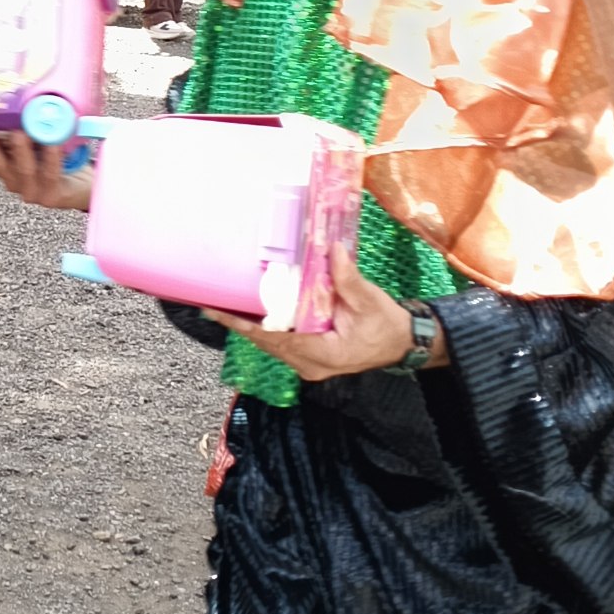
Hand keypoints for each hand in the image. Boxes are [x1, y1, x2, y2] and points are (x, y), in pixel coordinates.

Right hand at [0, 130, 95, 210]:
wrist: (85, 186)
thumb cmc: (55, 159)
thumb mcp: (30, 144)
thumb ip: (13, 129)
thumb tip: (1, 100)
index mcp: (3, 167)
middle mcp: (13, 180)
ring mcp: (32, 190)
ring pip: (21, 170)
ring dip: (19, 151)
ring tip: (18, 134)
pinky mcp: (52, 194)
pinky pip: (50, 174)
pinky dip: (51, 158)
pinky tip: (53, 144)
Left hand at [202, 243, 426, 383]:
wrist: (403, 343)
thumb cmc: (387, 326)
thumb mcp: (369, 301)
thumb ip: (347, 278)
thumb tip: (331, 249)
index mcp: (322, 354)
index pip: (274, 338)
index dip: (244, 325)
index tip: (219, 312)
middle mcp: (310, 365)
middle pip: (266, 343)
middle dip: (239, 324)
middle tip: (210, 303)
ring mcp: (309, 364)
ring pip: (272, 344)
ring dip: (250, 326)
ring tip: (223, 306)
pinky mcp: (311, 357)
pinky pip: (282, 343)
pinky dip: (266, 328)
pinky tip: (251, 313)